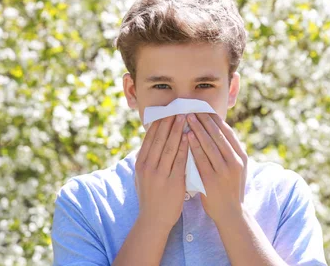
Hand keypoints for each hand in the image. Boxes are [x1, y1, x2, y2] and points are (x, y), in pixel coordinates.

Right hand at [134, 114, 188, 229]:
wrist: (154, 219)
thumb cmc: (151, 195)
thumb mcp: (143, 175)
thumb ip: (148, 159)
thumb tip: (153, 139)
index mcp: (140, 164)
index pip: (149, 138)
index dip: (158, 124)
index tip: (166, 112)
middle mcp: (148, 167)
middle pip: (159, 139)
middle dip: (169, 123)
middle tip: (177, 109)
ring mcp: (159, 175)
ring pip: (169, 147)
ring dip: (177, 130)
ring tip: (185, 117)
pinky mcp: (172, 182)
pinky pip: (179, 161)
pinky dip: (184, 147)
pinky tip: (189, 137)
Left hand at [186, 113, 247, 222]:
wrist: (230, 212)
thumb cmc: (230, 188)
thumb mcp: (236, 168)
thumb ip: (229, 152)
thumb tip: (217, 131)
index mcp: (241, 156)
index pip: (227, 132)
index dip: (215, 120)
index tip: (204, 110)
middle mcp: (235, 161)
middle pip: (218, 135)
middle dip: (204, 121)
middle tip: (193, 110)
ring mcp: (223, 171)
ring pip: (209, 144)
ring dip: (198, 129)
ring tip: (188, 118)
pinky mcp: (211, 179)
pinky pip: (201, 159)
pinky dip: (194, 146)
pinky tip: (186, 137)